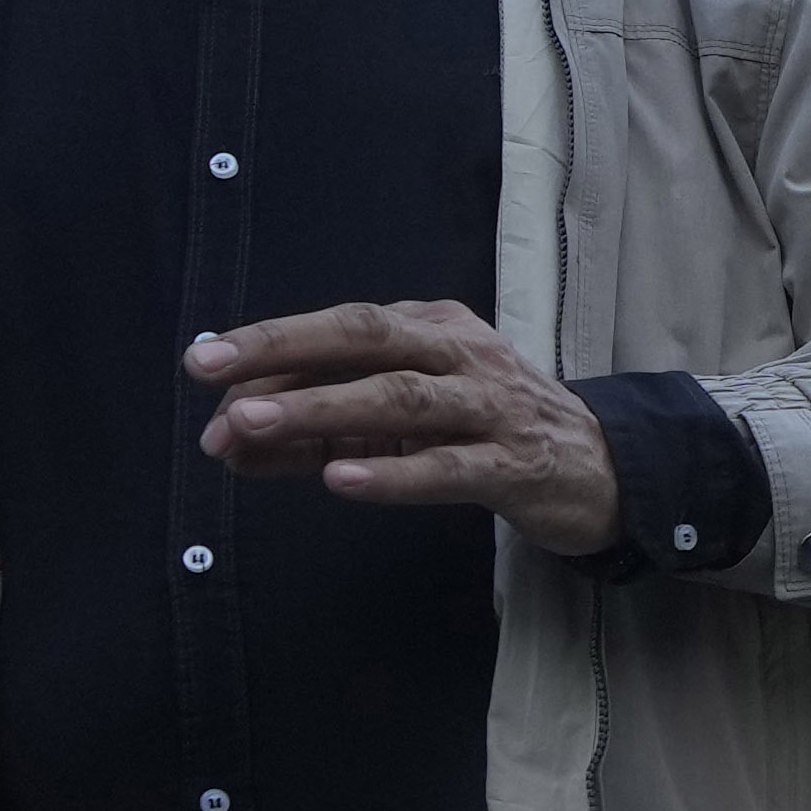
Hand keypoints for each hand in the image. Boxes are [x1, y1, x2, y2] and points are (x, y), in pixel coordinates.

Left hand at [192, 300, 616, 553]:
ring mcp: (493, 408)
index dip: (271, 344)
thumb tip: (226, 440)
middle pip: (366, 338)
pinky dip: (391, 474)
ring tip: (252, 424)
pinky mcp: (515, 467)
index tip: (204, 365)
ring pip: (400, 399)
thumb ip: (322, 429)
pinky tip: (339, 481)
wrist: (606, 471)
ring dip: (320, 409)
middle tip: (211, 372)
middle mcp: (463, 355)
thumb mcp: (406, 423)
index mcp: (435, 329)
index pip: (344, 328)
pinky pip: (448, 468)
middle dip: (283, 350)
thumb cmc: (492, 434)